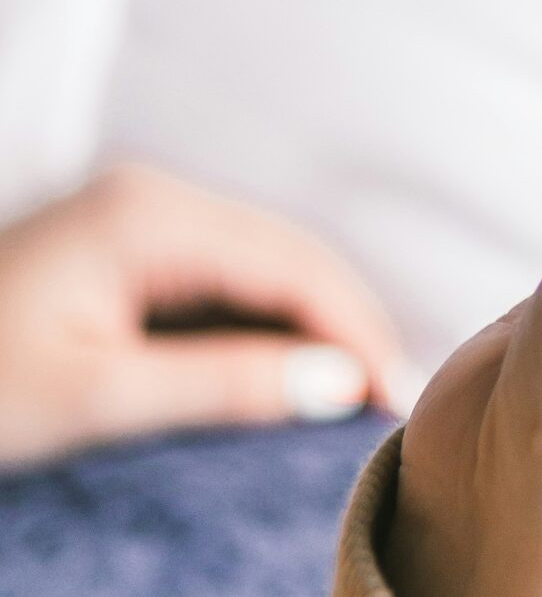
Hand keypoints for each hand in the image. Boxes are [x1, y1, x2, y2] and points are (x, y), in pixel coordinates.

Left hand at [0, 164, 407, 469]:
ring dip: (311, 321)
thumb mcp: (90, 396)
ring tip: (354, 391)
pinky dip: (264, 320)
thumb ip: (216, 385)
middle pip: (286, 252)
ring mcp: (139, 215)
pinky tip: (286, 367)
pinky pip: (221, 274)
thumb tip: (334, 383)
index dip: (352, 330)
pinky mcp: (124, 246)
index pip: (290, 264)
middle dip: (344, 322)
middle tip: (392, 401)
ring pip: (260, 260)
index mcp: (150, 215)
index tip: (395, 399)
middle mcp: (154, 195)